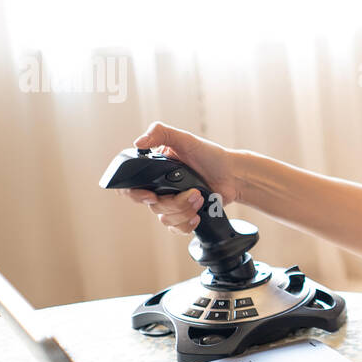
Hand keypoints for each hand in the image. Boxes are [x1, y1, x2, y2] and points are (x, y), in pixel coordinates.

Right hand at [117, 121, 242, 234]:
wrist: (232, 174)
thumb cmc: (209, 155)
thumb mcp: (185, 139)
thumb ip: (160, 133)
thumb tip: (138, 142)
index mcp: (154, 171)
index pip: (130, 186)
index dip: (134, 194)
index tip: (151, 196)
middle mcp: (159, 189)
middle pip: (153, 206)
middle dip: (175, 202)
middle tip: (193, 193)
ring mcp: (171, 203)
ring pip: (165, 218)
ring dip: (185, 211)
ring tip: (200, 198)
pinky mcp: (183, 215)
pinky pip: (176, 228)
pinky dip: (186, 224)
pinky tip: (197, 216)